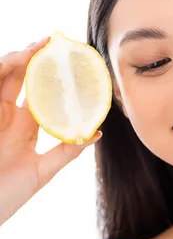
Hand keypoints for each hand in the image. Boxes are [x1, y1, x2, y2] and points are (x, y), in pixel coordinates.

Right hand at [0, 38, 101, 225]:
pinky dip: (4, 68)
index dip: (57, 78)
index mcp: (26, 126)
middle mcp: (9, 115)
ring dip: (21, 57)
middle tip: (58, 43)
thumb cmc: (7, 196)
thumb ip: (67, 152)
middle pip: (24, 77)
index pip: (43, 94)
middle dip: (39, 58)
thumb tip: (96, 133)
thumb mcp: (42, 172)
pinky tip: (21, 60)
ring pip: (6, 75)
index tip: (77, 64)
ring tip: (41, 45)